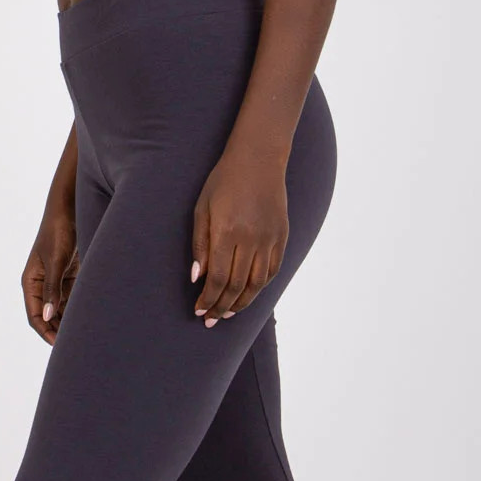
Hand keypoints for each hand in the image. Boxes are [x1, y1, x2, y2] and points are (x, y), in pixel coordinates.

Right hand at [22, 204, 79, 344]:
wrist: (70, 209)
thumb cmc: (58, 231)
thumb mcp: (56, 260)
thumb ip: (53, 288)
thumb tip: (49, 316)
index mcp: (31, 282)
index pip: (35, 316)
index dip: (46, 332)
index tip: (60, 345)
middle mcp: (42, 284)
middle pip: (49, 316)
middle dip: (60, 330)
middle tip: (77, 345)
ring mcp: (56, 281)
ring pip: (62, 309)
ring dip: (71, 320)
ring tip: (87, 334)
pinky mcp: (70, 275)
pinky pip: (73, 298)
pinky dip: (80, 308)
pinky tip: (92, 317)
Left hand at [190, 146, 288, 326]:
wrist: (258, 160)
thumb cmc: (223, 182)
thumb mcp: (202, 208)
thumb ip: (200, 245)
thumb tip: (197, 278)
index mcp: (227, 231)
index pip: (217, 277)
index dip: (208, 298)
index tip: (199, 311)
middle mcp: (251, 238)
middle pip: (235, 285)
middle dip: (221, 306)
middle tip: (211, 320)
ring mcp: (270, 238)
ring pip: (257, 283)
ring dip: (241, 302)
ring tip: (228, 313)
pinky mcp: (282, 236)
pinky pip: (272, 270)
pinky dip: (260, 287)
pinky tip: (248, 294)